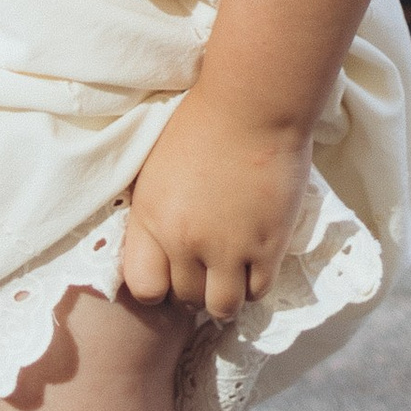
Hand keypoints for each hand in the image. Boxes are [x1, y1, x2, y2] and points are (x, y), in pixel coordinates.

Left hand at [121, 88, 310, 325]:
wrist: (253, 104)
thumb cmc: (203, 121)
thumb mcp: (157, 167)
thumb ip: (156, 213)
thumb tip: (161, 246)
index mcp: (151, 218)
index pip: (143, 287)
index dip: (158, 288)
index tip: (172, 274)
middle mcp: (185, 241)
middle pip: (186, 299)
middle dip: (195, 288)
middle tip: (208, 269)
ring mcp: (228, 248)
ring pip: (222, 307)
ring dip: (225, 295)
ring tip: (232, 273)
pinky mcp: (267, 247)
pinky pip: (258, 292)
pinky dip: (255, 284)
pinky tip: (255, 262)